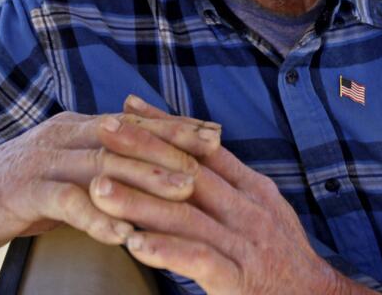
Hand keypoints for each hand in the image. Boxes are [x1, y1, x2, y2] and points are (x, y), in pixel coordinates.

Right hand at [0, 108, 222, 254]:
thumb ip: (102, 168)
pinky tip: (123, 230)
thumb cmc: (16, 192)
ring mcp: (41, 160)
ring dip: (145, 176)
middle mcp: (62, 135)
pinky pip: (66, 200)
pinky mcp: (22, 190)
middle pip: (126, 134)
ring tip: (182, 191)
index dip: (176, 126)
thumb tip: (150, 170)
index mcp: (76, 127)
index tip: (216, 134)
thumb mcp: (65, 173)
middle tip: (212, 155)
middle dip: (172, 144)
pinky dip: (97, 214)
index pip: (135, 121)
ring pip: (102, 163)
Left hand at [88, 97, 366, 294]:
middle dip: (143, 148)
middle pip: (188, 170)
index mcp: (252, 188)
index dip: (165, 124)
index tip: (129, 105)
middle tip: (104, 129)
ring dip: (138, 201)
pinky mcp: (239, 280)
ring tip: (99, 189)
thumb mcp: (261, 210)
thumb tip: (191, 152)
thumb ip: (228, 183)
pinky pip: (198, 260)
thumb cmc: (282, 257)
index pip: (203, 147)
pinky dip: (166, 250)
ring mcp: (244, 244)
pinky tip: (134, 244)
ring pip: (185, 215)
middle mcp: (248, 210)